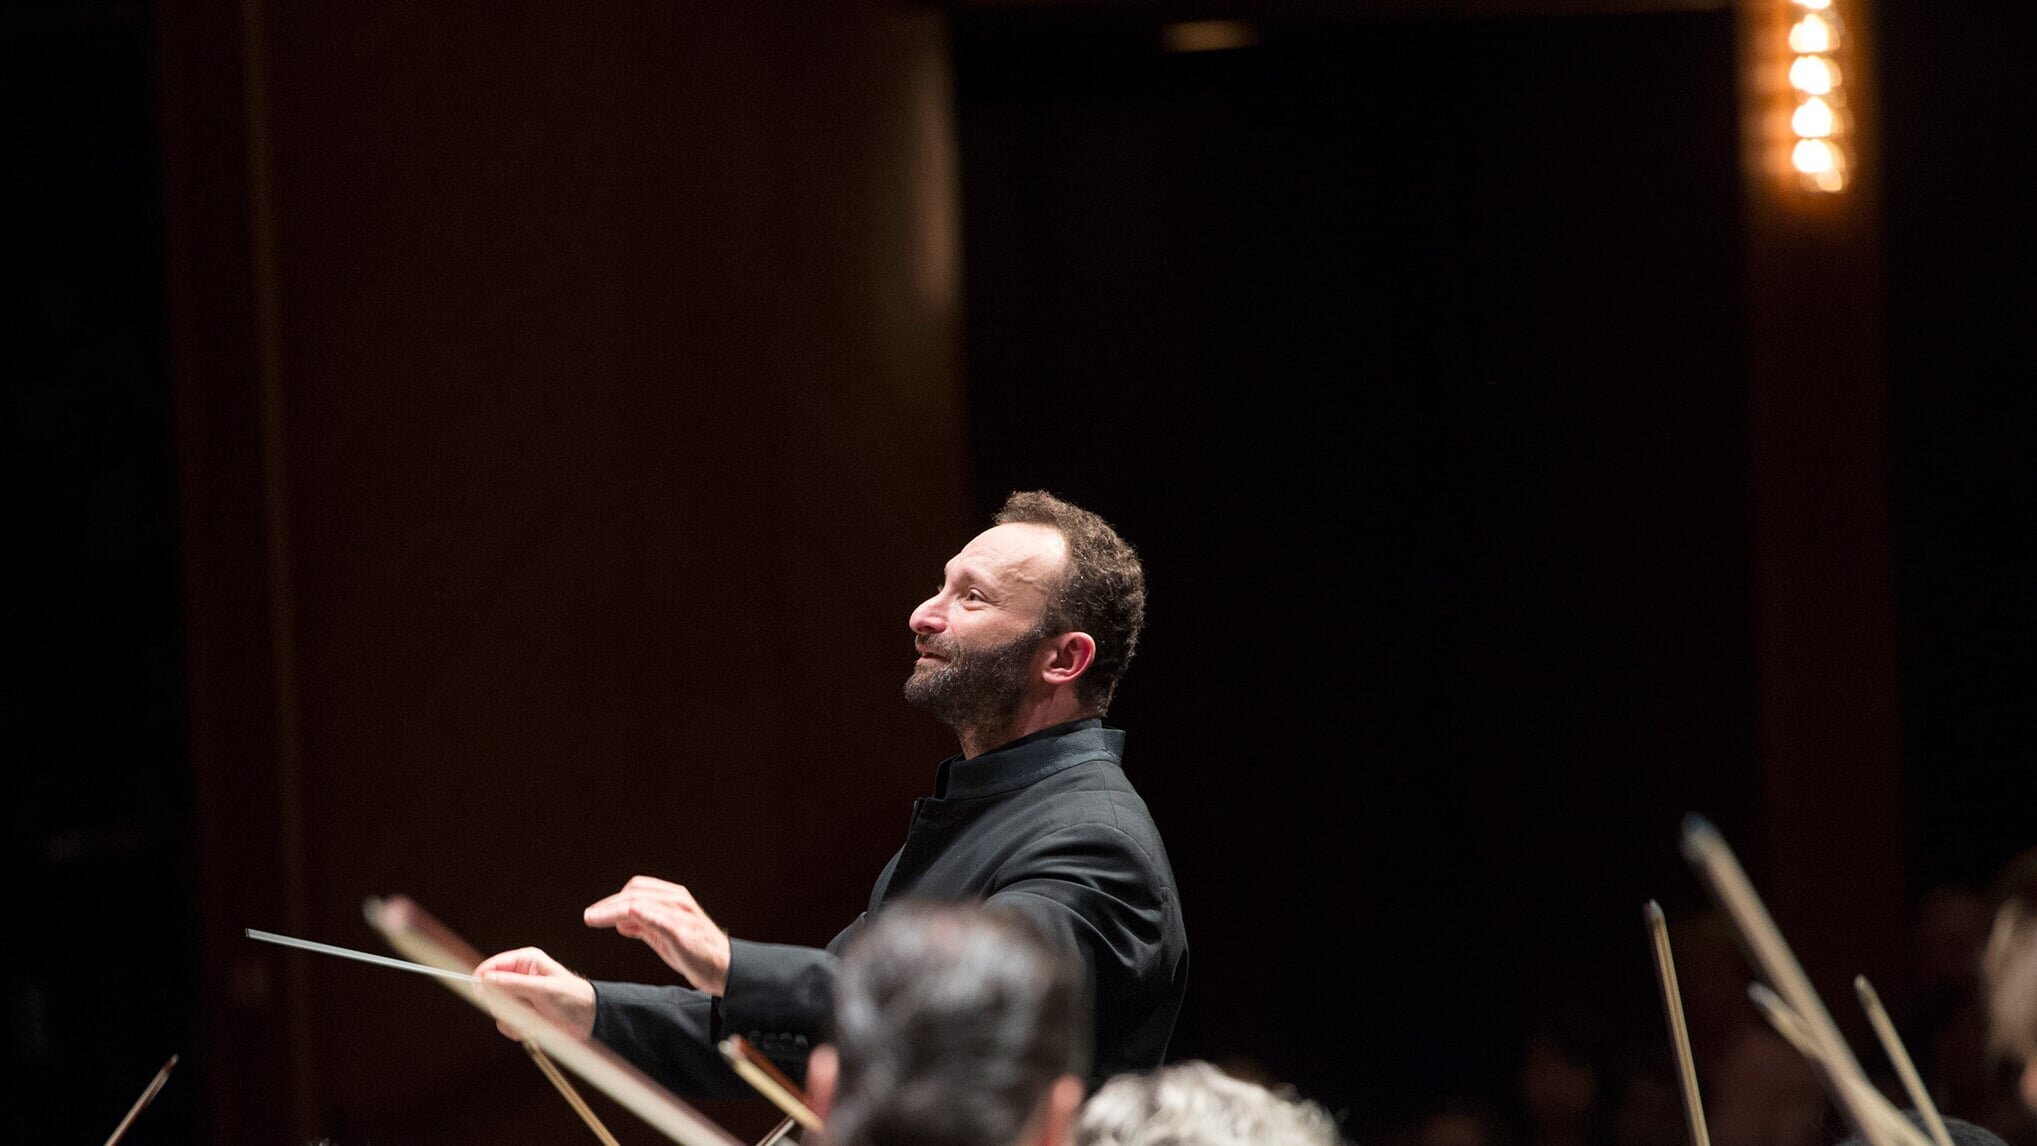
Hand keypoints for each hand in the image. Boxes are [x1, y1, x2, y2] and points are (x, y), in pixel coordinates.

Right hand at [473, 946, 596, 1040]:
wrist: (589, 1021)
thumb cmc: (573, 998)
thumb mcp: (543, 989)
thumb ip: (513, 984)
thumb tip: (486, 979)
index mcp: (525, 962)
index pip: (492, 966)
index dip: (482, 978)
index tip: (477, 991)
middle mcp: (519, 978)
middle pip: (490, 991)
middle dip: (504, 1004)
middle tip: (521, 1007)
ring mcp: (519, 998)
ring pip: (497, 1011)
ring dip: (515, 1018)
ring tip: (536, 1016)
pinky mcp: (520, 1015)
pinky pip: (506, 1025)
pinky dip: (519, 1028)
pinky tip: (535, 1026)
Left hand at [583, 876, 731, 995]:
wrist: (723, 968)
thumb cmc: (696, 951)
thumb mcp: (664, 935)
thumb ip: (644, 926)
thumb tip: (619, 922)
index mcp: (673, 897)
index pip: (637, 888)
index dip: (613, 899)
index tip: (595, 913)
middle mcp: (677, 899)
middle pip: (634, 892)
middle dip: (607, 904)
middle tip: (589, 917)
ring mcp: (679, 913)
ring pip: (638, 902)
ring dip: (611, 910)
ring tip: (593, 919)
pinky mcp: (680, 929)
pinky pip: (654, 917)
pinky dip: (635, 915)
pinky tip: (619, 922)